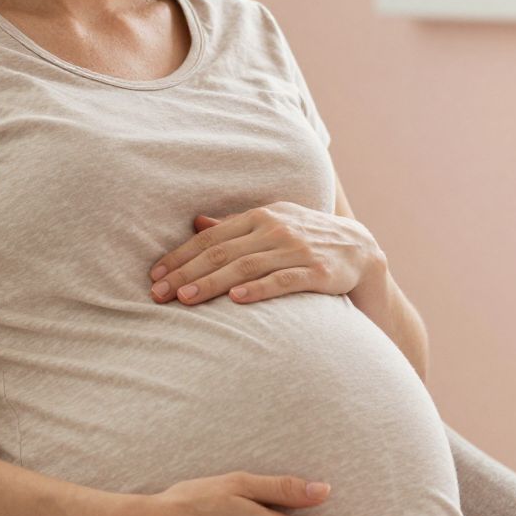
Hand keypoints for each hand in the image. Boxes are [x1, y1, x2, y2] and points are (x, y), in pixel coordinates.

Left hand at [149, 203, 381, 306]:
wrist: (361, 250)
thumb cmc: (307, 238)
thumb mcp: (273, 223)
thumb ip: (235, 225)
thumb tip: (195, 223)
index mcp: (260, 216)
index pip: (211, 236)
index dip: (180, 256)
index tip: (154, 274)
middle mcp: (276, 229)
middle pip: (222, 252)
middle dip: (186, 273)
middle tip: (158, 293)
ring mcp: (298, 250)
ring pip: (246, 266)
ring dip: (212, 282)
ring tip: (185, 299)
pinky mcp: (317, 272)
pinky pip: (283, 281)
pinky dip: (258, 289)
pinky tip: (236, 300)